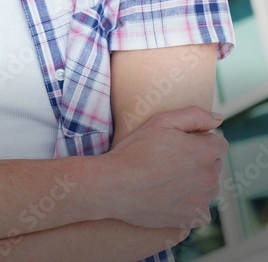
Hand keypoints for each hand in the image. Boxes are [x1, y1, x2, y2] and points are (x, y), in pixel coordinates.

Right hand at [102, 106, 226, 228]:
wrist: (114, 186)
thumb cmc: (134, 151)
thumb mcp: (160, 122)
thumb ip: (194, 115)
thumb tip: (219, 119)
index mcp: (205, 152)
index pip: (218, 144)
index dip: (198, 141)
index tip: (178, 145)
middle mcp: (210, 177)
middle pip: (214, 165)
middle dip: (198, 161)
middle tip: (168, 161)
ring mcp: (203, 200)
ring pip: (207, 187)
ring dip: (195, 182)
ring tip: (165, 179)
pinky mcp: (193, 218)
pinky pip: (200, 209)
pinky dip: (189, 203)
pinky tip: (168, 197)